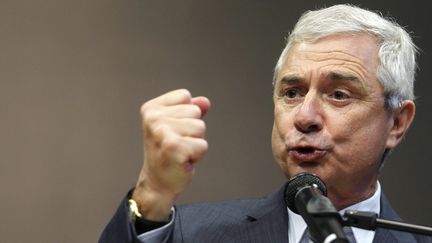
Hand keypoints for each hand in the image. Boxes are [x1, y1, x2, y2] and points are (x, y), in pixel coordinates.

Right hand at [132, 89, 209, 220]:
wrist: (157, 183)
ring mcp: (162, 133)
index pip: (185, 96)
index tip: (173, 130)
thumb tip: (205, 102)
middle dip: (192, 130)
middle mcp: (153, 118)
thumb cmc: (167, 153)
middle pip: (195, 111)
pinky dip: (197, 155)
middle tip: (177, 144)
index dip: (186, 114)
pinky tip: (182, 161)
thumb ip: (190, 109)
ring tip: (180, 151)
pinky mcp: (174, 148)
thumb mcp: (177, 125)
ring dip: (195, 142)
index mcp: (151, 108)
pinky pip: (202, 145)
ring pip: (200, 127)